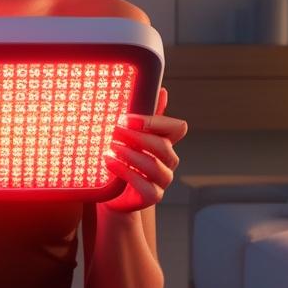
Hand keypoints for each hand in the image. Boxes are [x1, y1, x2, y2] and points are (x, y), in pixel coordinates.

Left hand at [100, 87, 187, 212]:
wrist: (111, 193)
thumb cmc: (121, 160)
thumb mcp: (129, 136)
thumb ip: (143, 116)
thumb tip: (163, 90)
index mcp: (165, 142)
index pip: (177, 128)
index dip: (156, 122)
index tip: (130, 118)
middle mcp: (168, 162)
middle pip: (164, 147)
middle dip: (139, 137)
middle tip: (116, 130)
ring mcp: (162, 181)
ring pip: (154, 166)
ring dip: (131, 154)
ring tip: (111, 146)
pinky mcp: (152, 197)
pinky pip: (144, 185)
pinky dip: (126, 172)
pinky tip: (109, 162)